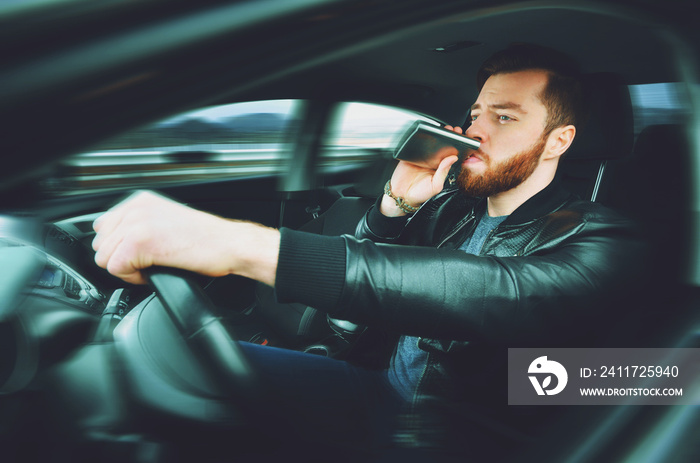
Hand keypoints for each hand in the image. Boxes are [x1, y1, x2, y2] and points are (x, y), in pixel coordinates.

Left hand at [92, 191, 279, 285]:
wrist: (228, 245)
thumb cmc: (207, 240)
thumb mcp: (166, 222)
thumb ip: (139, 226)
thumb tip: (117, 243)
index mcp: (140, 201)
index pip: (103, 227)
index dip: (118, 247)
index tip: (138, 255)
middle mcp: (135, 208)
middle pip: (101, 244)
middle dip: (121, 259)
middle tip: (147, 263)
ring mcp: (136, 223)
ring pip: (104, 258)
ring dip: (127, 270)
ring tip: (151, 267)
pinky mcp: (139, 243)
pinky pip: (116, 269)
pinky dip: (133, 278)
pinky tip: (153, 271)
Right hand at [380, 125, 461, 216]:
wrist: (401, 196)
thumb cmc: (419, 195)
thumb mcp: (435, 186)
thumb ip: (443, 172)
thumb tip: (452, 159)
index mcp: (440, 168)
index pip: (450, 154)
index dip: (456, 146)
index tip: (461, 138)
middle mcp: (431, 162)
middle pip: (441, 146)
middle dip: (448, 136)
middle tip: (453, 130)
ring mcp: (421, 158)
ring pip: (430, 143)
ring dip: (436, 135)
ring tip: (443, 129)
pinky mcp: (410, 155)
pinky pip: (415, 145)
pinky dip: (419, 138)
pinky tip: (426, 134)